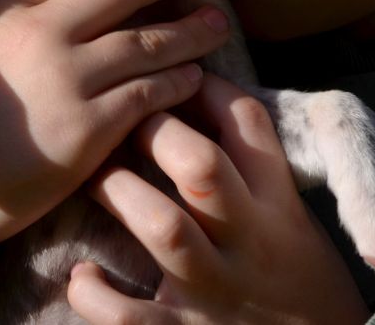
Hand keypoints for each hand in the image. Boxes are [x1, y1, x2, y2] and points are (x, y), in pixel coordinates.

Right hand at [0, 0, 230, 247]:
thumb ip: (21, 17)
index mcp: (8, 9)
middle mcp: (40, 34)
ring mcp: (66, 79)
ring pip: (147, 41)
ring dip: (189, 30)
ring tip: (215, 24)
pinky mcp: (88, 128)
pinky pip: (149, 94)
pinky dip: (178, 82)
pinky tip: (193, 78)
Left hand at [67, 75, 370, 323]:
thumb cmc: (290, 274)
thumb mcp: (287, 216)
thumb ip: (247, 165)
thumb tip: (190, 92)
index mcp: (276, 205)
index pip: (247, 126)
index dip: (206, 88)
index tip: (173, 73)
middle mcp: (248, 241)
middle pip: (201, 166)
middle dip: (155, 130)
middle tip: (123, 121)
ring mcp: (215, 290)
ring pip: (163, 226)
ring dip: (117, 192)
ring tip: (93, 179)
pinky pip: (128, 314)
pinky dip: (94, 293)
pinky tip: (84, 276)